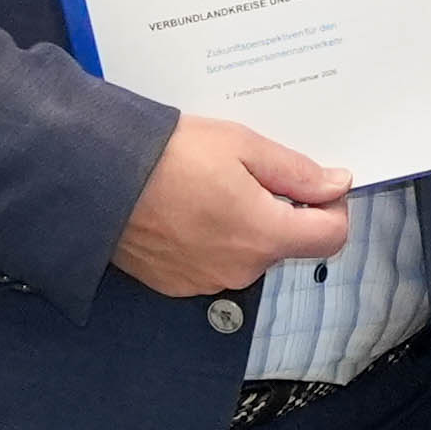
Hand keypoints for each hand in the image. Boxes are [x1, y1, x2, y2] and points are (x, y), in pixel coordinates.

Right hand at [116, 114, 355, 296]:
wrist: (92, 178)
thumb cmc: (167, 155)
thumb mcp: (242, 146)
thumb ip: (296, 172)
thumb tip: (338, 185)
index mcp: (264, 236)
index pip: (330, 238)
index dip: (332, 208)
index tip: (316, 184)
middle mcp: (240, 269)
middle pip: (285, 244)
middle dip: (279, 210)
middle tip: (249, 172)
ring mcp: (205, 281)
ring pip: (246, 253)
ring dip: (242, 225)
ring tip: (208, 186)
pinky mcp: (175, 283)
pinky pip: (211, 262)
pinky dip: (209, 239)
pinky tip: (184, 208)